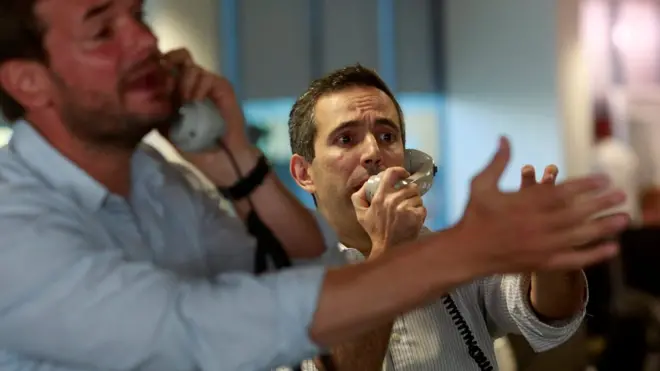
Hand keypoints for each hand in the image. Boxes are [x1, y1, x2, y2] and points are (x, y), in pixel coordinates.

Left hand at [160, 48, 255, 185]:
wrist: (221, 160)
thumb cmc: (195, 148)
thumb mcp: (168, 130)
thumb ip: (158, 111)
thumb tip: (144, 93)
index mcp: (177, 92)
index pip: (166, 67)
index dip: (156, 66)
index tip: (148, 76)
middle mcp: (192, 84)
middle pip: (180, 56)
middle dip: (169, 61)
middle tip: (164, 76)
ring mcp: (208, 86)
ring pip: (191, 67)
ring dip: (184, 83)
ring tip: (184, 103)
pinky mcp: (222, 88)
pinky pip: (207, 77)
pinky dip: (198, 87)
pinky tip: (195, 102)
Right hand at [352, 167, 426, 256]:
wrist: (388, 248)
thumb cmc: (375, 230)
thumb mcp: (361, 214)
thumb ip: (358, 197)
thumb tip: (366, 184)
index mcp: (380, 197)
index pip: (391, 174)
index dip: (400, 171)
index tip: (404, 174)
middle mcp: (393, 200)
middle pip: (409, 186)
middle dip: (409, 192)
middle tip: (406, 200)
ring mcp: (405, 208)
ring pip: (417, 196)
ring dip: (415, 202)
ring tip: (409, 210)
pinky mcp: (416, 216)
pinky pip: (422, 207)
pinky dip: (420, 212)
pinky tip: (413, 218)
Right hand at [458, 137, 628, 274]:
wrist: (466, 252)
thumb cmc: (473, 215)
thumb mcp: (480, 184)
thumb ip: (498, 162)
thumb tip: (505, 138)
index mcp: (524, 204)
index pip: (562, 192)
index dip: (586, 185)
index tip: (604, 179)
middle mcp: (536, 224)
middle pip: (577, 213)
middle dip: (601, 203)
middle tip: (623, 196)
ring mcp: (541, 246)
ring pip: (580, 236)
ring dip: (604, 227)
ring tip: (624, 218)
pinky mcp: (542, 263)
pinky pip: (574, 260)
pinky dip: (595, 255)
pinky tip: (612, 248)